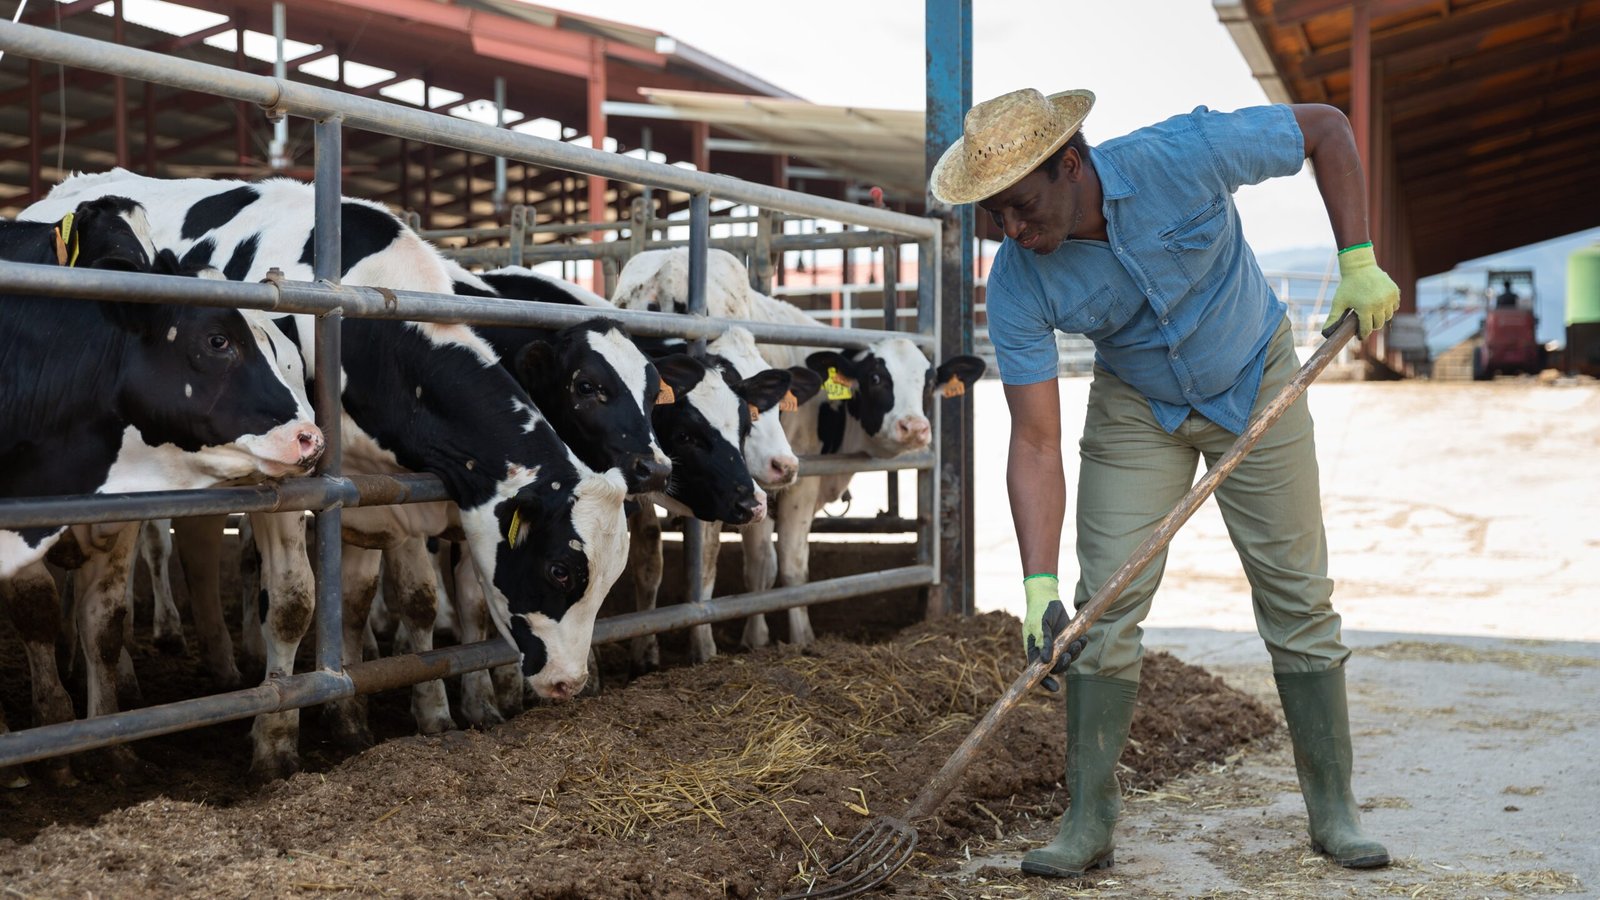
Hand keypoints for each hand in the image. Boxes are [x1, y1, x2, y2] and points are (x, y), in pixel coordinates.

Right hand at [1023, 575, 1085, 691]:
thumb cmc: (1039, 612)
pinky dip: (1081, 645)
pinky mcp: (1068, 639)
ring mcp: (1057, 646)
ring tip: (1077, 643)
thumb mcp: (1039, 626)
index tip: (1055, 688)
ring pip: (1068, 659)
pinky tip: (1083, 639)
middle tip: (1068, 655)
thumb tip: (1045, 662)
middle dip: (1064, 664)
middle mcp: (1046, 652)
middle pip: (1056, 668)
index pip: (1038, 671)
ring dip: (1074, 654)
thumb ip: (1044, 643)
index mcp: (1034, 651)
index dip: (1045, 682)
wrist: (1046, 597)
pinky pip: (1076, 648)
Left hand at [1323, 245, 1399, 338]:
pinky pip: (1395, 306)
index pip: (1367, 329)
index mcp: (1365, 308)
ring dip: (1381, 317)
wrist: (1360, 267)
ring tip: (1373, 314)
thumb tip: (1325, 333)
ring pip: (1388, 316)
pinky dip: (1389, 308)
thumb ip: (1333, 318)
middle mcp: (1379, 304)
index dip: (1362, 334)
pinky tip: (1381, 306)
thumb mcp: (1338, 302)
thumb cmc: (1347, 286)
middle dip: (1371, 326)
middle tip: (1365, 323)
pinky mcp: (1395, 292)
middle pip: (1378, 324)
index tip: (1359, 336)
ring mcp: (1389, 298)